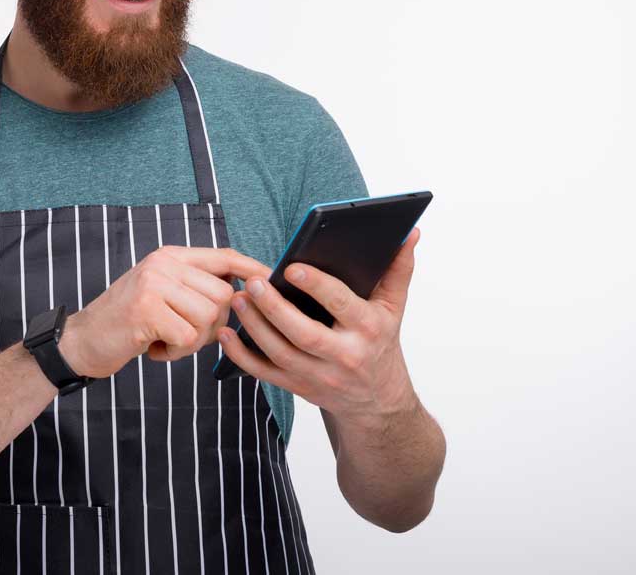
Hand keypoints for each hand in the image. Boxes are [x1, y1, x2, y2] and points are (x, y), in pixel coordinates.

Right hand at [60, 246, 270, 378]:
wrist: (82, 341)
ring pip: (208, 318)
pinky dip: (174, 352)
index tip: (272, 280)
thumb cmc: (128, 323)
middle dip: (214, 325)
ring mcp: (154, 284)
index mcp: (170, 256)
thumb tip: (245, 294)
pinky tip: (152, 348)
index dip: (252, 268)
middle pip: (224, 295)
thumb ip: (195, 288)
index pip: (224, 256)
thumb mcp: (161, 294)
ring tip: (164, 341)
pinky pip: (187, 337)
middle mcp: (164, 264)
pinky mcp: (146, 309)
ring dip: (192, 342)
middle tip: (183, 335)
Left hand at [218, 227, 421, 423]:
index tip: (293, 266)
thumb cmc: (381, 344)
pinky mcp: (298, 388)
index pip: (341, 305)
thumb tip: (408, 233)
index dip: (317, 286)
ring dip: (254, 326)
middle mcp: (344, 355)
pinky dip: (242, 355)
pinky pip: (265, 373)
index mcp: (369, 329)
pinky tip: (226, 333)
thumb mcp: (393, 308)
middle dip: (275, 307)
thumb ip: (398, 269)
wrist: (378, 402)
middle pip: (304, 333)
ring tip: (238, 298)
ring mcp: (319, 376)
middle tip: (253, 282)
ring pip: (280, 353)